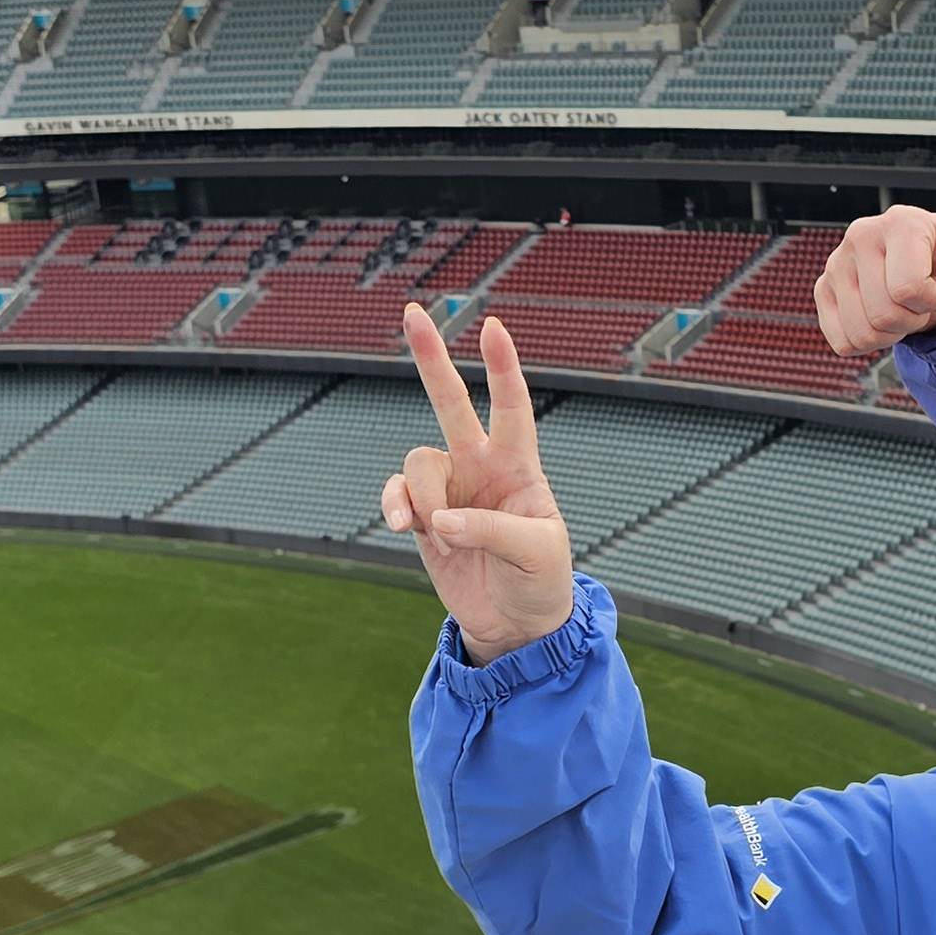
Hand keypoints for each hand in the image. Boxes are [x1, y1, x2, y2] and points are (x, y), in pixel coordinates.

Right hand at [379, 306, 573, 662]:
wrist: (515, 624)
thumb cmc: (540, 580)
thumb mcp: (536, 554)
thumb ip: (492, 531)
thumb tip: (440, 522)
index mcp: (519, 466)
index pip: (512, 406)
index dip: (503, 367)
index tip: (493, 327)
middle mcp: (480, 467)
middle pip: (450, 402)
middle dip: (432, 358)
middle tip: (411, 310)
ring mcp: (449, 489)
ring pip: (418, 464)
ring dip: (422, 499)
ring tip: (436, 536)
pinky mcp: (422, 516)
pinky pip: (396, 493)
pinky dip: (395, 507)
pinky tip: (405, 528)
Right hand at [812, 145, 935, 356]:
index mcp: (899, 221)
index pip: (907, 290)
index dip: (931, 298)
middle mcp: (860, 234)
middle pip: (884, 315)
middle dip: (911, 318)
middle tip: (922, 297)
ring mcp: (836, 262)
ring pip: (862, 332)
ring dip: (890, 332)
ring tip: (902, 305)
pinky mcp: (823, 289)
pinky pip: (842, 340)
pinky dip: (866, 341)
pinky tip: (880, 315)